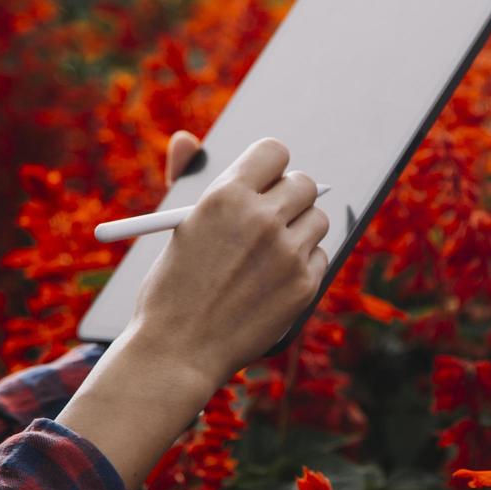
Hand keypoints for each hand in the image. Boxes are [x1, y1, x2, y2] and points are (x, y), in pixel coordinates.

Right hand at [58, 136, 328, 489]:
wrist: (178, 351)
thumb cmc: (170, 286)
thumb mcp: (175, 226)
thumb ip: (186, 177)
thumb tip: (187, 139)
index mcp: (226, 196)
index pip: (275, 151)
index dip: (272, 165)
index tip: (267, 178)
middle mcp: (263, 219)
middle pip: (305, 183)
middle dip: (291, 196)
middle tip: (276, 213)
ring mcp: (288, 253)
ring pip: (318, 219)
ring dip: (300, 229)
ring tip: (270, 251)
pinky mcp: (304, 285)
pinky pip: (320, 255)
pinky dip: (303, 263)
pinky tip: (274, 279)